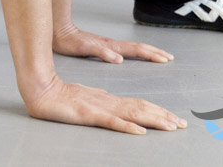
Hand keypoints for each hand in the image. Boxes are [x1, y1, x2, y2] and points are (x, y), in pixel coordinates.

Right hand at [26, 76, 186, 134]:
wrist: (40, 89)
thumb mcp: (86, 98)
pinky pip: (111, 122)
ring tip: (170, 126)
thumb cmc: (59, 95)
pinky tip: (139, 132)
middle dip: (163, 116)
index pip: (139, 105)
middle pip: (141, 109)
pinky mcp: (89, 115)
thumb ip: (101, 100)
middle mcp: (108, 102)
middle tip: (182, 125)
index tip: (174, 119)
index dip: (158, 112)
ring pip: (132, 114)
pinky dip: (127, 127)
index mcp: (108, 99)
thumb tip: (115, 103)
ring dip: (153, 121)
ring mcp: (99, 108)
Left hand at [53, 22, 173, 63]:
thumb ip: (102, 53)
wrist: (59, 32)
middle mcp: (113, 45)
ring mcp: (109, 45)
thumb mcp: (85, 48)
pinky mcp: (104, 47)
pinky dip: (135, 52)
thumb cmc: (70, 41)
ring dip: (148, 51)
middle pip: (138, 47)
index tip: (165, 59)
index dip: (150, 54)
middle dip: (155, 52)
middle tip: (169, 57)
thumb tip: (119, 59)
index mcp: (111, 46)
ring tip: (159, 55)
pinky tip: (136, 55)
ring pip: (133, 47)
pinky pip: (125, 50)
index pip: (136, 50)